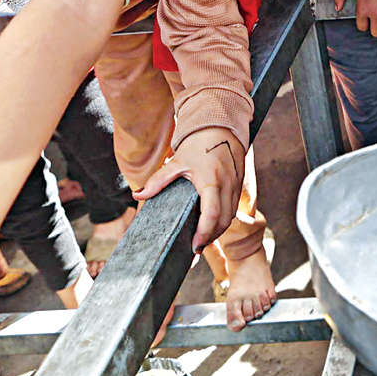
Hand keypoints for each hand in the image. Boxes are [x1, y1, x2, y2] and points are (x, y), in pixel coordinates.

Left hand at [133, 128, 243, 253]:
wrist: (221, 126)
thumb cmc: (199, 143)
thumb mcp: (177, 161)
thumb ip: (158, 180)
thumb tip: (137, 195)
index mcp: (211, 180)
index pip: (212, 214)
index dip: (204, 233)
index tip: (195, 246)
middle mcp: (227, 185)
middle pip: (224, 221)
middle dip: (211, 237)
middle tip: (196, 248)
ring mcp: (236, 186)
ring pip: (231, 217)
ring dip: (218, 231)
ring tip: (202, 240)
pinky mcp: (239, 185)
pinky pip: (233, 209)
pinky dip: (223, 220)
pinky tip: (212, 226)